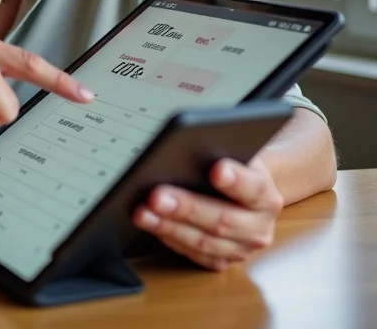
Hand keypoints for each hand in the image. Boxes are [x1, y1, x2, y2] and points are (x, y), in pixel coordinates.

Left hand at [132, 157, 283, 270]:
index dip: (236, 180)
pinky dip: (170, 240)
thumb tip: (186, 149)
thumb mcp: (234, 151)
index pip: (253, 188)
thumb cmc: (233, 165)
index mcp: (266, 196)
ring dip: (168, 228)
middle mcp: (258, 227)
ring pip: (203, 242)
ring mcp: (241, 248)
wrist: (245, 189)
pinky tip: (151, 226)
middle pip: (221, 220)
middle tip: (156, 196)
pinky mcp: (222, 260)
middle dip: (186, 208)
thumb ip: (219, 152)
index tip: (216, 169)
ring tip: (142, 213)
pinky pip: (194, 255)